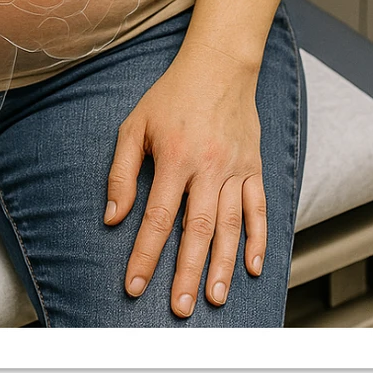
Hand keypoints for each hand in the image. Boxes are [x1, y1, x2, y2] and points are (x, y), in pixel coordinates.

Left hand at [104, 36, 265, 317]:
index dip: (145, 255)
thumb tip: (113, 217)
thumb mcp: (135, 124)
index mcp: (173, 156)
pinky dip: (258, 239)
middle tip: (180, 307)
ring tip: (214, 297)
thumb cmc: (171, 95)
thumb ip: (121, 171)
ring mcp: (235, 167)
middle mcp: (207, 165)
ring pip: (230, 224)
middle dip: (187, 272)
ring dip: (222, 265)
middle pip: (197, 229)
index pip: (156, 217)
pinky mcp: (254, 166)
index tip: (135, 286)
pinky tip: (252, 267)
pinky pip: (259, 208)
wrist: (218, 65)